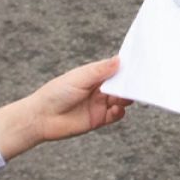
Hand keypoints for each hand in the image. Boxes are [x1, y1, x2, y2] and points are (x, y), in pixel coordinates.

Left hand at [0, 57, 128, 159]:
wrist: (41, 118)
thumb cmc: (55, 93)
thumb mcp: (79, 77)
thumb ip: (100, 70)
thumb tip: (119, 59)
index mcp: (93, 75)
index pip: (114, 69)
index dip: (125, 68)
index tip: (138, 66)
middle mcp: (98, 89)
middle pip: (120, 85)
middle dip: (129, 84)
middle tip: (137, 83)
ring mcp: (99, 104)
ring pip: (120, 100)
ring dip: (126, 98)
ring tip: (127, 97)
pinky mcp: (99, 119)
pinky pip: (116, 115)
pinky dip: (120, 112)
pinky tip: (117, 109)